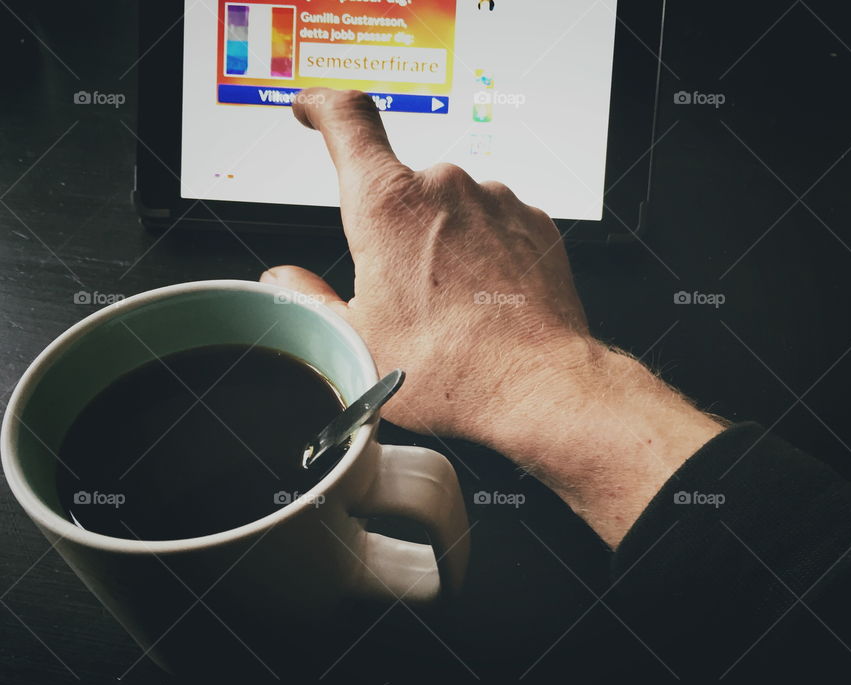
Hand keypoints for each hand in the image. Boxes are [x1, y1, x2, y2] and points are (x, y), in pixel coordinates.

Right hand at [262, 88, 721, 546]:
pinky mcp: (533, 221)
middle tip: (406, 293)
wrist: (537, 385)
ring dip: (444, 244)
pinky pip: (495, 224)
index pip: (346, 118)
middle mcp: (444, 186)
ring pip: (452, 209)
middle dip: (396, 231)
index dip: (321, 105)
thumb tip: (285, 281)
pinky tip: (486, 300)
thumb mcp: (357, 341)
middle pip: (401, 188)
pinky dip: (485, 253)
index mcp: (386, 204)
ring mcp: (495, 200)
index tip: (312, 109)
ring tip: (454, 308)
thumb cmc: (451, 369)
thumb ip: (311, 299)